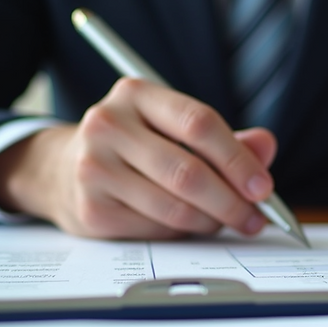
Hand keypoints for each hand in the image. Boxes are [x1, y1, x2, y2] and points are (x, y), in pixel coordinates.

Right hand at [0, 78, 277, 239]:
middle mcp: (109, 125)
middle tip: (255, 218)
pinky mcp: (91, 208)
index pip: (198, 123)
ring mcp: (94, 168)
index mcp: (137, 94)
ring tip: (226, 222)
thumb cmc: (135, 146)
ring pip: (174, 206)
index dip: (238, 159)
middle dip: (231, 201)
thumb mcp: (174, 129)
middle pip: (187, 171)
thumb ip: (224, 139)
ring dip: (211, 221)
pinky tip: (187, 224)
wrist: (61, 169)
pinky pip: (156, 229)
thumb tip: (267, 146)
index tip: (263, 187)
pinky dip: (182, 232)